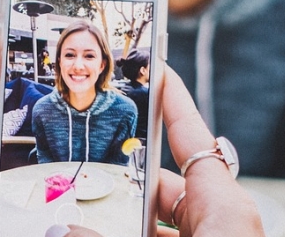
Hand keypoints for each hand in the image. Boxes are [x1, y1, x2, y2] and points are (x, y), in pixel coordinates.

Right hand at [55, 68, 263, 236]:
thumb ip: (108, 236)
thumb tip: (59, 229)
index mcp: (225, 206)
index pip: (192, 135)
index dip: (171, 98)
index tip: (156, 65)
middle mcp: (221, 220)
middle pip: (164, 183)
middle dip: (122, 179)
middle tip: (82, 173)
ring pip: (161, 218)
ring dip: (123, 216)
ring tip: (78, 217)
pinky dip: (136, 234)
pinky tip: (98, 235)